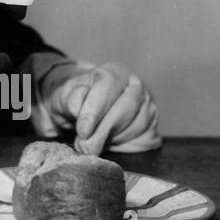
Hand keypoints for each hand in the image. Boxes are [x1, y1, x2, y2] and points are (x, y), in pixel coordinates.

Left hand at [36, 59, 160, 153]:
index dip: (95, 110)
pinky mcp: (153, 129)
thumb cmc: (77, 100)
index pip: (109, 86)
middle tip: (85, 145)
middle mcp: (137, 87)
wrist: (87, 112)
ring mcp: (148, 108)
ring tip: (92, 145)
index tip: (82, 130)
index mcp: (116, 72)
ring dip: (112, 139)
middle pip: (126, 107)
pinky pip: (144, 141)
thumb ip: (71, 99)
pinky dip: (125, 147)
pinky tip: (109, 145)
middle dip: (104, 129)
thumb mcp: (66, 95)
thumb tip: (79, 110)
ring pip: (136, 126)